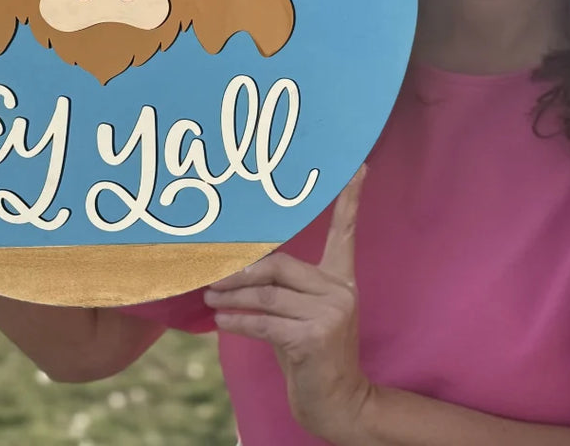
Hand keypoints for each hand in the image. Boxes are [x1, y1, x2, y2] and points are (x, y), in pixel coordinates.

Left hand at [204, 165, 372, 440]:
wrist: (337, 403)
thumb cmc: (310, 354)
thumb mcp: (300, 314)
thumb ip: (282, 287)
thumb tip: (239, 264)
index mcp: (341, 279)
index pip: (345, 231)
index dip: (350, 198)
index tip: (359, 166)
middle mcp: (340, 291)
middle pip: (280, 265)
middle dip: (242, 271)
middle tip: (213, 275)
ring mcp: (330, 314)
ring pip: (267, 294)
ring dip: (232, 296)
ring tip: (210, 296)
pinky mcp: (314, 337)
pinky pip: (264, 321)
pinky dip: (238, 319)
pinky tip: (221, 319)